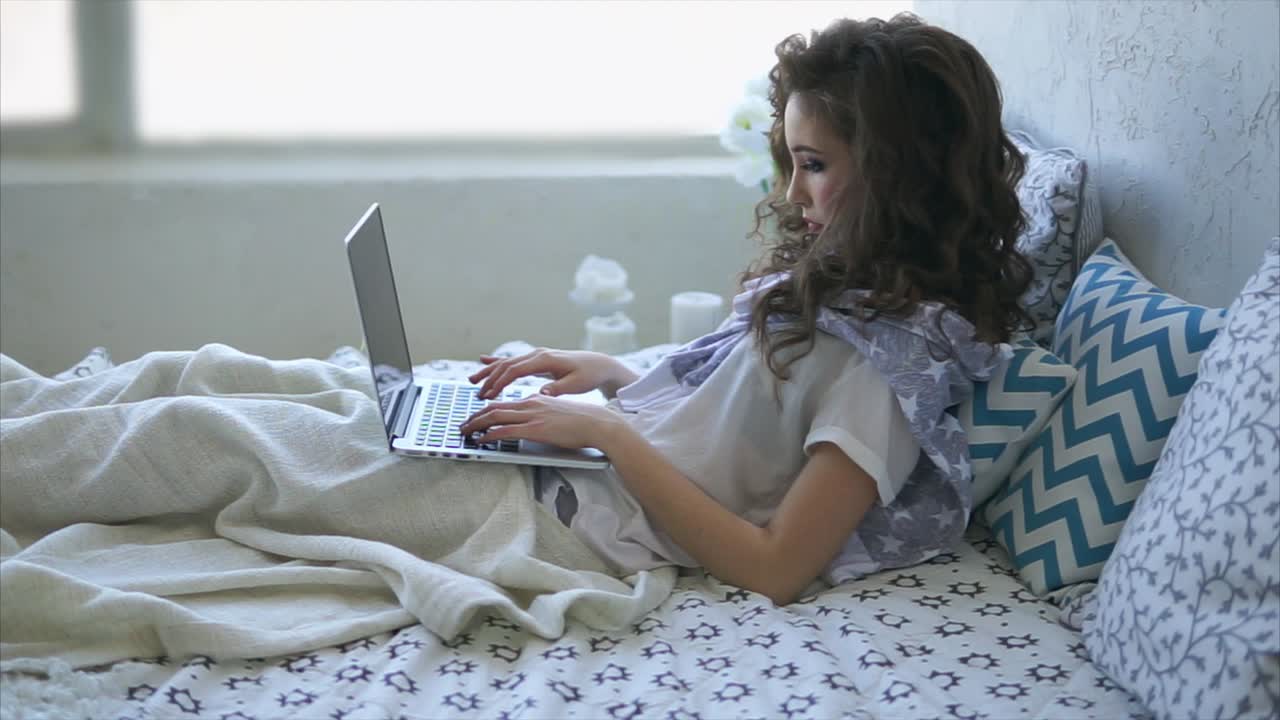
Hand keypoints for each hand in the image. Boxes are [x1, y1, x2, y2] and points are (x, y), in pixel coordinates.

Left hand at [459, 394, 628, 450]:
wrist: (597, 423)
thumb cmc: (582, 422)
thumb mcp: (557, 414)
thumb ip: (542, 415)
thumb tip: (533, 423)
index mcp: (535, 400)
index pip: (503, 403)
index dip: (485, 410)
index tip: (475, 417)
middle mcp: (530, 404)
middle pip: (494, 407)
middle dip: (474, 416)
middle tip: (463, 424)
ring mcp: (532, 415)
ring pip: (495, 415)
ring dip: (476, 423)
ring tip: (465, 431)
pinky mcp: (535, 428)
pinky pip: (505, 430)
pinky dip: (489, 434)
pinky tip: (481, 439)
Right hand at [468, 348, 637, 399]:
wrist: (598, 364)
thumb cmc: (588, 375)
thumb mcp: (576, 384)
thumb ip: (558, 388)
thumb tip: (542, 394)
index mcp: (545, 360)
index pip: (515, 370)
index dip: (500, 382)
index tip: (490, 395)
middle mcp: (537, 355)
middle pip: (506, 365)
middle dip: (490, 379)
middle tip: (478, 395)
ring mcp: (536, 356)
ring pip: (506, 362)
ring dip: (489, 372)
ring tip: (473, 382)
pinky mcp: (537, 360)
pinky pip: (513, 361)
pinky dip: (497, 362)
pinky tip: (484, 361)